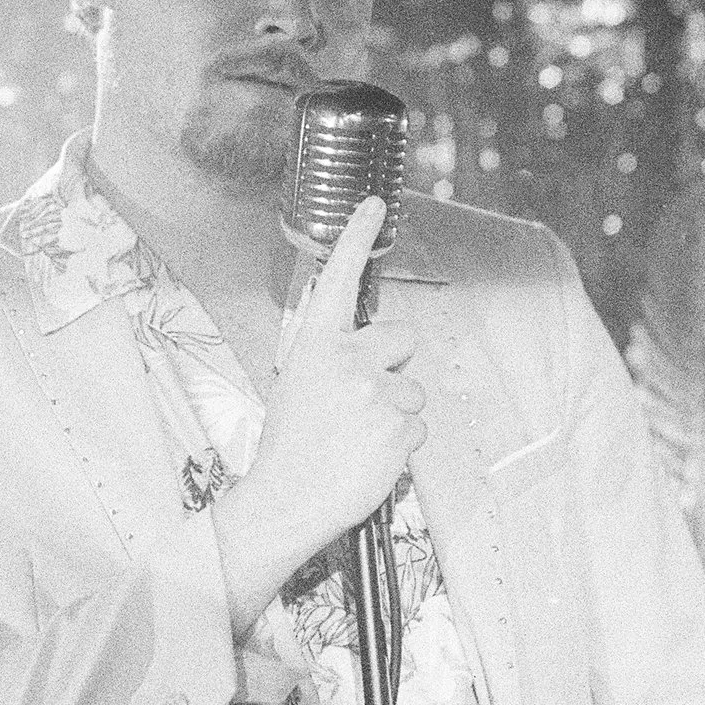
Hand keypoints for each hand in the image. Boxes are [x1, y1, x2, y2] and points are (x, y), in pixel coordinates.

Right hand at [211, 197, 424, 630]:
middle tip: (363, 399)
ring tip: (359, 438)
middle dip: (394, 365)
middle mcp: (348, 359)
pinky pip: (418, 427)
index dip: (356, 237)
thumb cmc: (289, 446)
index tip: (374, 205)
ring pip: (413, 391)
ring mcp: (377, 393)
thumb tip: (362, 353)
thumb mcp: (296, 386)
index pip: (338, 278)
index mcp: (315, 345)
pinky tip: (370, 457)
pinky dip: (400, 444)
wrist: (286, 499)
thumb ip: (330, 359)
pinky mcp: (401, 428)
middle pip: (402, 339)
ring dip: (395, 412)